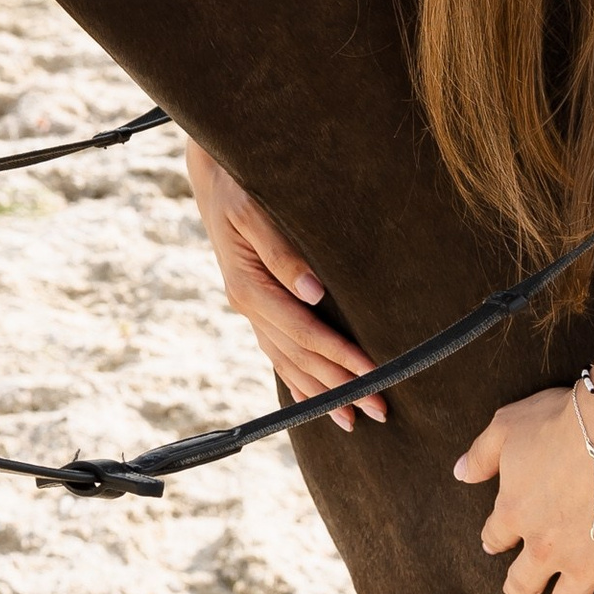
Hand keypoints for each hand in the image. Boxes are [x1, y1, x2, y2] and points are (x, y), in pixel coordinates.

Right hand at [183, 141, 384, 430]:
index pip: (303, 333)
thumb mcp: (253, 210)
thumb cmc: (238, 185)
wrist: (212, 173)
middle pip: (300, 356)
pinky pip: (277, 351)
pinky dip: (298, 379)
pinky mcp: (255, 305)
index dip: (338, 356)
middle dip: (340, 386)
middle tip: (380, 411)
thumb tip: (312, 291)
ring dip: (321, 393)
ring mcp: (250, 309)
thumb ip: (281, 250)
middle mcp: (249, 305)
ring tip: (353, 420)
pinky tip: (315, 398)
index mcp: (249, 287)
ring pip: (288, 362)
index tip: (374, 374)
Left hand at [453, 383, 593, 593]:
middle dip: (520, 591)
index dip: (495, 540)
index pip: (496, 534)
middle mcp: (543, 547)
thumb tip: (457, 473)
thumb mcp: (506, 426)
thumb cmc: (561, 420)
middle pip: (526, 578)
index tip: (495, 545)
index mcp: (514, 511)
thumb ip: (480, 454)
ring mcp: (584, 566)